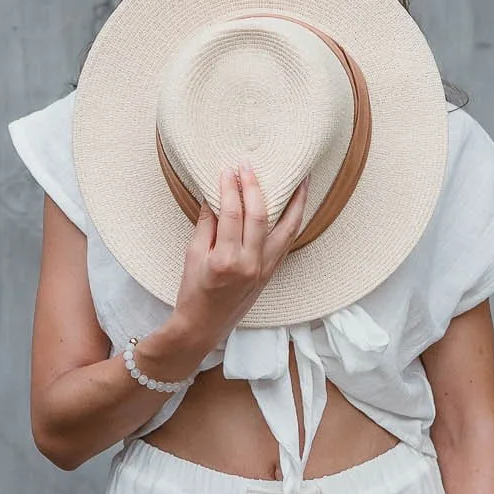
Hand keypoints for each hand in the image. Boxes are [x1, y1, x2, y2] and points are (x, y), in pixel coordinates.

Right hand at [168, 160, 308, 353]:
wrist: (203, 327)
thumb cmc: (193, 293)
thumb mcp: (192, 256)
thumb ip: (206, 224)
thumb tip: (215, 195)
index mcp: (226, 260)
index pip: (231, 213)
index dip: (230, 188)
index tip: (228, 169)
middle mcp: (250, 264)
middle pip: (259, 215)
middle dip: (255, 187)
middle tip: (249, 166)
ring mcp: (264, 269)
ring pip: (286, 229)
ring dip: (295, 202)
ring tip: (301, 179)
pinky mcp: (270, 273)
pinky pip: (287, 243)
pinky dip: (293, 222)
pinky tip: (297, 207)